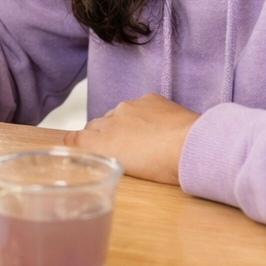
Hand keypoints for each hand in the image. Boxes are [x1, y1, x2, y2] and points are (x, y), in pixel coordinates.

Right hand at [64, 93, 200, 184]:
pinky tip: (157, 128)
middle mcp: (114, 116)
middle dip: (103, 132)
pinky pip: (141, 105)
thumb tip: (71, 140)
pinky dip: (144, 115)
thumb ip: (91, 148)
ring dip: (125, 123)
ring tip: (141, 141)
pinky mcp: (153, 99)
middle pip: (100, 123)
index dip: (81, 141)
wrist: (194, 145)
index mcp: (104, 137)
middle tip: (116, 149)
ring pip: (120, 113)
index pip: (81, 135)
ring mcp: (134, 106)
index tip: (80, 145)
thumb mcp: (120, 165)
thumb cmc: (163, 164)